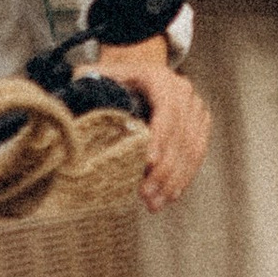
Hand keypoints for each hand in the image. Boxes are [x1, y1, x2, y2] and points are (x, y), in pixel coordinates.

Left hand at [96, 43, 209, 211]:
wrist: (145, 73)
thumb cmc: (121, 78)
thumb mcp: (106, 74)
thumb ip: (91, 80)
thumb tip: (75, 85)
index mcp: (162, 79)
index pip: (167, 111)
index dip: (160, 138)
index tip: (148, 163)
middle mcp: (184, 93)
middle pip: (180, 136)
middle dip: (164, 170)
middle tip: (146, 194)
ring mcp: (196, 110)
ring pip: (192, 149)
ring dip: (174, 180)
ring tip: (155, 203)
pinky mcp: (201, 126)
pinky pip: (197, 154)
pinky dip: (184, 177)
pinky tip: (170, 196)